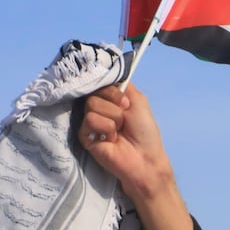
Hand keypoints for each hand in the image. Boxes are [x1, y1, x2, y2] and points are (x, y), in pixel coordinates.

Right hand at [78, 83, 192, 229]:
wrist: (144, 157)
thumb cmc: (145, 131)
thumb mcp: (139, 101)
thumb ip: (123, 85)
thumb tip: (108, 72)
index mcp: (110, 99)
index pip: (100, 83)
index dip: (112, 91)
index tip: (125, 102)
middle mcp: (98, 108)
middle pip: (94, 94)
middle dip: (114, 105)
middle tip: (125, 119)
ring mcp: (90, 123)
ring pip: (91, 106)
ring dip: (112, 118)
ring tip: (119, 131)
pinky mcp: (85, 136)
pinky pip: (89, 121)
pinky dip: (105, 128)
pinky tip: (111, 139)